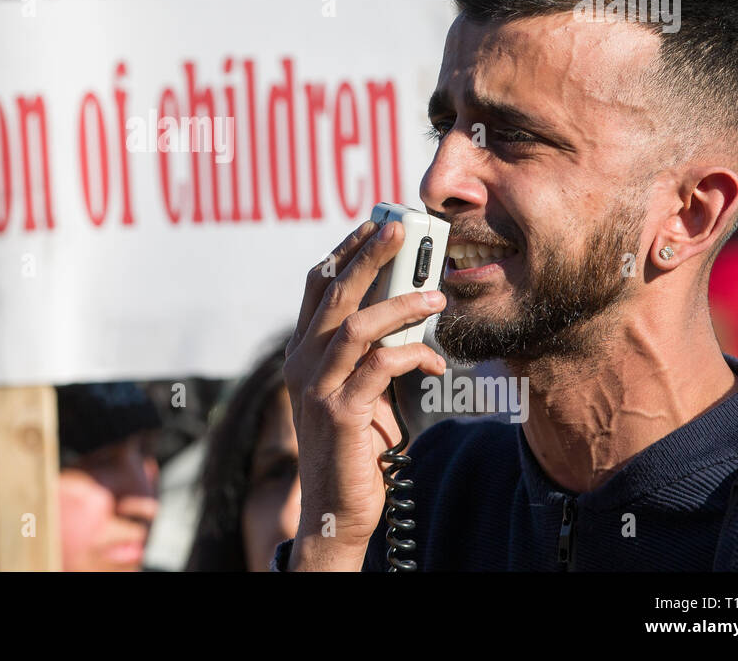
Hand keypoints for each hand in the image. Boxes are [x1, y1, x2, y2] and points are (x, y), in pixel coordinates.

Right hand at [282, 219, 446, 570]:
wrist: (336, 511)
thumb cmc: (353, 448)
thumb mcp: (356, 390)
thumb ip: (370, 353)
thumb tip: (410, 313)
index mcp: (302, 352)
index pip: (316, 286)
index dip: (344, 251)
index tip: (375, 225)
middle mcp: (301, 363)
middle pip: (332, 294)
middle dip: (368, 256)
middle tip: (401, 231)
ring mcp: (316, 388)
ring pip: (356, 326)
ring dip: (401, 305)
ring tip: (437, 296)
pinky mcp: (339, 413)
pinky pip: (379, 368)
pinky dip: (413, 355)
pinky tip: (436, 361)